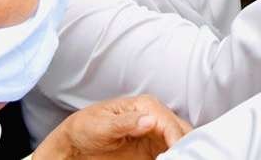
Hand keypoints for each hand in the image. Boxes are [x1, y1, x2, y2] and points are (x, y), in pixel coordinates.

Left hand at [32, 95, 190, 159]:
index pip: (169, 123)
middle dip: (185, 144)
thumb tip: (149, 120)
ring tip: (181, 158)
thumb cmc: (84, 128)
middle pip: (180, 131)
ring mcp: (154, 134)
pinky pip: (170, 153)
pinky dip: (174, 156)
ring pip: (180, 142)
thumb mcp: (101, 125)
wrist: (74, 144)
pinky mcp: (152, 149)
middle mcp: (154, 117)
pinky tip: (171, 159)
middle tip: (185, 157)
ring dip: (182, 151)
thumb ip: (125, 122)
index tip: (177, 154)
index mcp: (145, 106)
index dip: (176, 139)